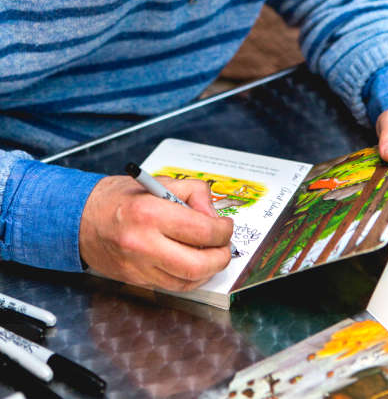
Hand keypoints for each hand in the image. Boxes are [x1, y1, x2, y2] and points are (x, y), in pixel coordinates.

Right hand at [79, 175, 232, 290]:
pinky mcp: (136, 281)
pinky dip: (189, 277)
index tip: (225, 226)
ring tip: (211, 254)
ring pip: (187, 281)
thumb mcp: (157, 182)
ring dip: (208, 270)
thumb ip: (191, 193)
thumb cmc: (117, 198)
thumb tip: (214, 215)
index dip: (222, 230)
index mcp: (149, 214)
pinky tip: (193, 263)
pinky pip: (172, 286)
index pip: (201, 230)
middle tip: (224, 246)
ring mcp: (139, 267)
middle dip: (220, 257)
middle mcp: (143, 244)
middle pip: (197, 264)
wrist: (80, 220)